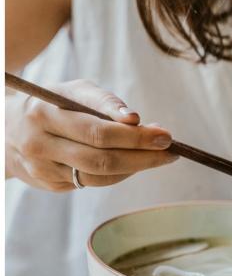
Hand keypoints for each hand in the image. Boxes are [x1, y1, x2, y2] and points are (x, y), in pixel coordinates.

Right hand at [5, 79, 177, 190]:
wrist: (6, 129)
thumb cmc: (52, 103)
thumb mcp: (73, 90)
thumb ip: (104, 102)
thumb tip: (136, 120)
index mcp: (46, 114)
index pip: (98, 131)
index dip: (135, 136)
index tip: (165, 135)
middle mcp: (40, 144)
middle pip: (101, 159)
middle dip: (142, 156)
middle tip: (171, 150)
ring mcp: (42, 169)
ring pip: (98, 176)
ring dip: (134, 168)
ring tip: (157, 156)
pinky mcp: (48, 184)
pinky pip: (90, 183)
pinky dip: (117, 174)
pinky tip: (133, 163)